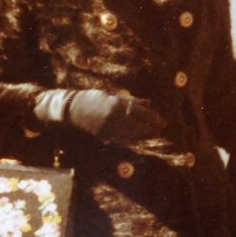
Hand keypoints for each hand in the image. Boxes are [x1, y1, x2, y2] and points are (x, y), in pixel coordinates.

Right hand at [33, 88, 165, 145]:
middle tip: (161, 130)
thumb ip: (131, 100)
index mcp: (117, 104)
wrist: (73, 109)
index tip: (162, 121)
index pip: (140, 112)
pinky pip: (121, 140)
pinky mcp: (103, 135)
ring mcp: (108, 127)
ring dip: (144, 135)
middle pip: (138, 124)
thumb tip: (148, 102)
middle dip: (151, 128)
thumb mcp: (112, 96)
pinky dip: (132, 140)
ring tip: (153, 135)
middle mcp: (114, 116)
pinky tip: (140, 140)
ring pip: (131, 134)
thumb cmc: (94, 99)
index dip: (153, 118)